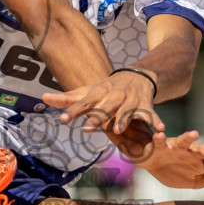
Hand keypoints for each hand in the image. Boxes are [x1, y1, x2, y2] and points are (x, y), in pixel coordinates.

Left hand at [42, 70, 163, 134]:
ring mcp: (130, 100)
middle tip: (87, 128)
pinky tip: (160, 128)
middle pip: (104, 109)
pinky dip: (155, 120)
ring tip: (118, 129)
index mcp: (98, 94)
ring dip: (123, 119)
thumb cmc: (107, 89)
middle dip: (97, 118)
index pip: (83, 103)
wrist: (137, 75)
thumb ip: (67, 98)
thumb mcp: (87, 92)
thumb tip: (43, 97)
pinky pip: (150, 114)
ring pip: (126, 111)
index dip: (73, 110)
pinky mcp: (145, 104)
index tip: (62, 118)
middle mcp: (113, 97)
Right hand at [139, 130, 203, 188]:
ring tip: (194, 134)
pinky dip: (159, 137)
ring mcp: (174, 147)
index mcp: (199, 162)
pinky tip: (160, 134)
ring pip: (183, 141)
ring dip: (188, 137)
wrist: (151, 163)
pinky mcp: (159, 145)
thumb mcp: (197, 180)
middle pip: (202, 150)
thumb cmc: (175, 170)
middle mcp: (189, 153)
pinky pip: (159, 140)